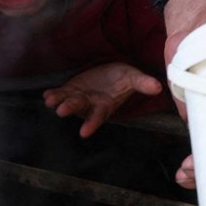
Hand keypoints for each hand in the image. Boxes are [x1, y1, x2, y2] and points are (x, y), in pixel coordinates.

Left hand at [43, 63, 163, 137]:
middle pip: (80, 107)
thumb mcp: (133, 78)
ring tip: (50, 101)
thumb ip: (143, 83)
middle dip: (71, 109)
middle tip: (61, 111)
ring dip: (58, 101)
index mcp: (105, 105)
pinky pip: (60, 92)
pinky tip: (46, 94)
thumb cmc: (123, 78)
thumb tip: (158, 87)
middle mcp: (90, 104)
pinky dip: (53, 94)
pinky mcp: (71, 88)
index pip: (98, 116)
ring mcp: (79, 97)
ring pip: (67, 101)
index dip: (91, 124)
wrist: (111, 72)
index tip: (84, 133)